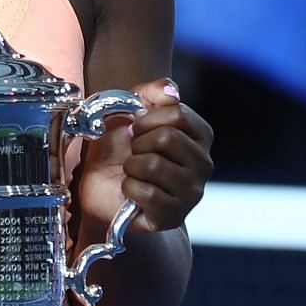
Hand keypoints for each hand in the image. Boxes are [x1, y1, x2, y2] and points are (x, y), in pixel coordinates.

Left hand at [75, 78, 214, 233]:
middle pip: (168, 138)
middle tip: (134, 152)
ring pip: (154, 165)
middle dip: (138, 143)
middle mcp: (204, 164)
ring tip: (133, 171)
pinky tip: (131, 191)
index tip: (136, 129)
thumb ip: (150, 92)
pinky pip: (146, 192)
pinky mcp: (174, 215)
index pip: (179, 113)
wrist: (101, 187)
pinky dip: (128, 188)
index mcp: (200, 136)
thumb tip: (171, 90)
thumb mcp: (129, 111)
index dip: (147, 118)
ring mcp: (192, 192)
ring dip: (131, 166)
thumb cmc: (119, 147)